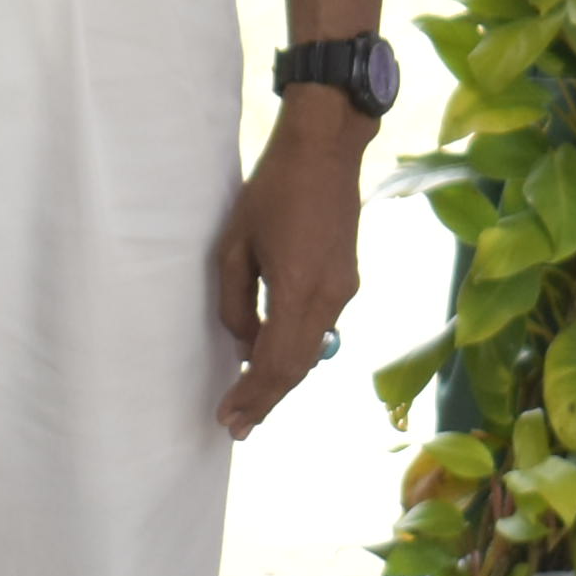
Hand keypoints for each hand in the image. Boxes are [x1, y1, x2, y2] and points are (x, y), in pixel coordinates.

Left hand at [213, 93, 367, 440]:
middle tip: (238, 426)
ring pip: (312, 352)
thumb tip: (245, 342)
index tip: (228, 419)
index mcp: (297, 289)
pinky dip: (296, 352)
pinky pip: (320, 330)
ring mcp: (343, 290)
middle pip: (298, 368)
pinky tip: (272, 356)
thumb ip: (235, 302)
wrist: (325, 150)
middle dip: (267, 400)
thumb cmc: (272, 189)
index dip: (251, 396)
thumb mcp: (234, 245)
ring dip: (283, 380)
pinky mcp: (347, 280)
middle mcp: (328, 298)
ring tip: (252, 401)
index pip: (273, 363)